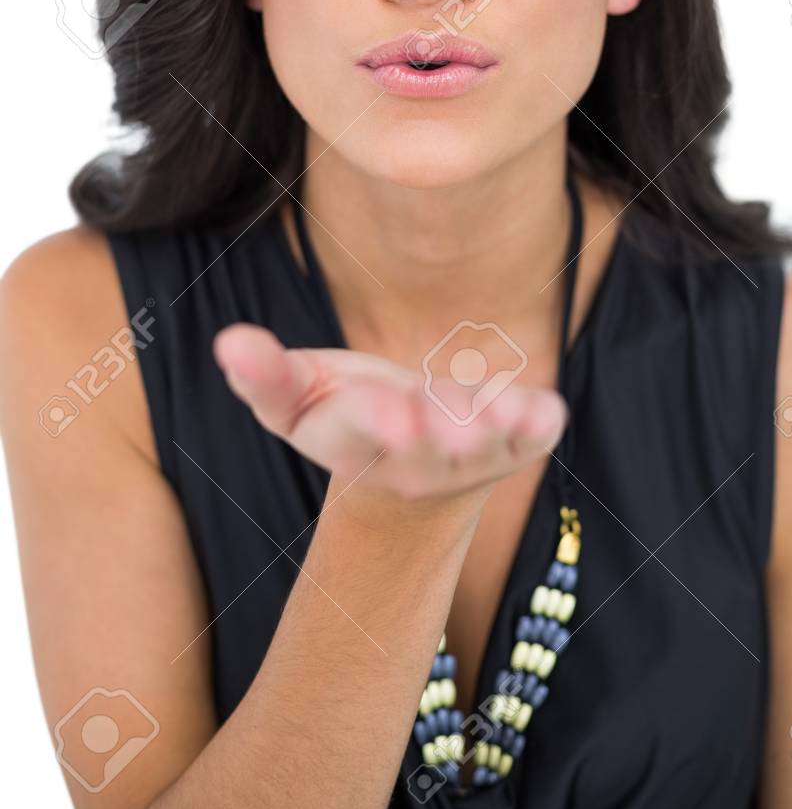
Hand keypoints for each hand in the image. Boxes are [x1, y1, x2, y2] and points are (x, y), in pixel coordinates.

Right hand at [212, 324, 568, 503]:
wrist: (416, 467)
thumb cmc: (348, 413)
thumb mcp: (300, 394)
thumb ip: (265, 375)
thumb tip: (228, 342)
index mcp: (355, 440)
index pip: (359, 431)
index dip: (374, 420)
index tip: (387, 413)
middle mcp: (415, 458)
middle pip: (424, 444)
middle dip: (434, 429)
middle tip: (437, 419)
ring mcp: (470, 456)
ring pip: (482, 447)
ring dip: (490, 430)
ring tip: (498, 414)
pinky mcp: (515, 442)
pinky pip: (532, 438)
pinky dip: (539, 425)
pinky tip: (546, 410)